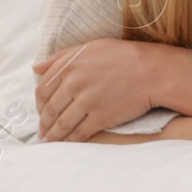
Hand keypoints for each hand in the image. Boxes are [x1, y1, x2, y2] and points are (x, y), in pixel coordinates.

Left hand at [33, 39, 157, 140]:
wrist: (156, 72)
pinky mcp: (100, 117)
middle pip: (50, 109)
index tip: (42, 111)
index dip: (39, 104)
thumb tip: (35, 68)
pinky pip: (78, 133)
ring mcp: (87, 101)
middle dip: (44, 123)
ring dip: (53, 135)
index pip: (43, 90)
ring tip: (51, 140)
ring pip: (61, 124)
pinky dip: (69, 141)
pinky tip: (67, 143)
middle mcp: (76, 83)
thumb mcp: (93, 47)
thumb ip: (62, 56)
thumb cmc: (126, 56)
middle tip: (44, 130)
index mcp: (71, 65)